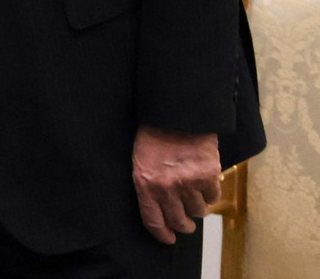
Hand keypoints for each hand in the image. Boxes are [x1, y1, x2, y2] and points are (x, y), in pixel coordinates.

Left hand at [132, 126, 220, 243]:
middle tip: (186, 223)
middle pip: (178, 221)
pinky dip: (210, 193)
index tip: (169, 239)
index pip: (153, 220)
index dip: (162, 234)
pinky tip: (205, 183)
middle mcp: (166, 188)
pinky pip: (213, 197)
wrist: (176, 115)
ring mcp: (188, 183)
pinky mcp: (208, 176)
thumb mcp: (141, 161)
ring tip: (194, 196)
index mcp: (145, 184)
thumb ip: (149, 185)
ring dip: (197, 207)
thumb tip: (160, 209)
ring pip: (198, 211)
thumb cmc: (154, 136)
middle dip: (183, 225)